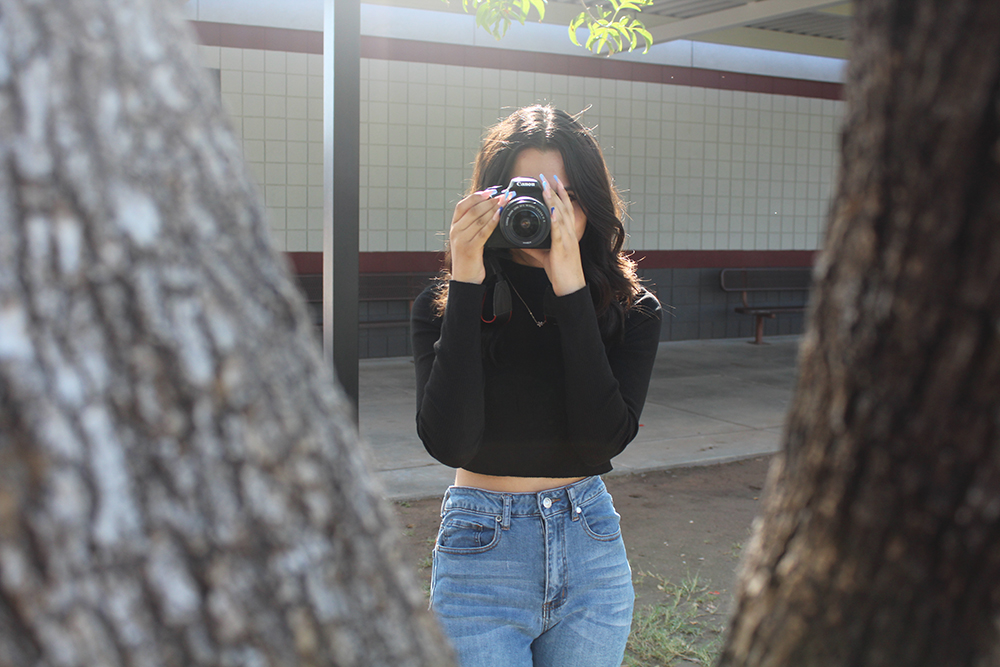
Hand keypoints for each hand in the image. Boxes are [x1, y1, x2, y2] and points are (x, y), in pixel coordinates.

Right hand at [448, 188, 508, 283]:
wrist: (464, 279)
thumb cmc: (468, 258)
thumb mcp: (466, 238)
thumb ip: (472, 225)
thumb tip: (487, 208)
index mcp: (454, 227)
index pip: (462, 206)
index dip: (476, 196)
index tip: (489, 191)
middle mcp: (456, 232)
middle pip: (473, 210)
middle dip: (489, 201)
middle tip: (503, 195)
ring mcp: (462, 240)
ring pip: (478, 219)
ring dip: (493, 208)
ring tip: (504, 202)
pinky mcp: (471, 249)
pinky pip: (483, 232)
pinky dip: (492, 222)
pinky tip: (499, 215)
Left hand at [536, 173, 585, 295]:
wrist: (570, 288)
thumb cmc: (561, 272)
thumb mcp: (545, 256)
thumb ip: (534, 247)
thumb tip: (520, 242)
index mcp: (567, 234)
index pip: (564, 209)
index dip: (560, 194)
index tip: (553, 181)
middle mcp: (570, 234)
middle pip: (563, 207)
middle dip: (556, 190)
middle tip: (547, 176)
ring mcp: (568, 240)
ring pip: (561, 215)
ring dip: (554, 200)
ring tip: (547, 187)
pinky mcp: (563, 249)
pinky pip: (559, 232)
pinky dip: (556, 220)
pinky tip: (552, 210)